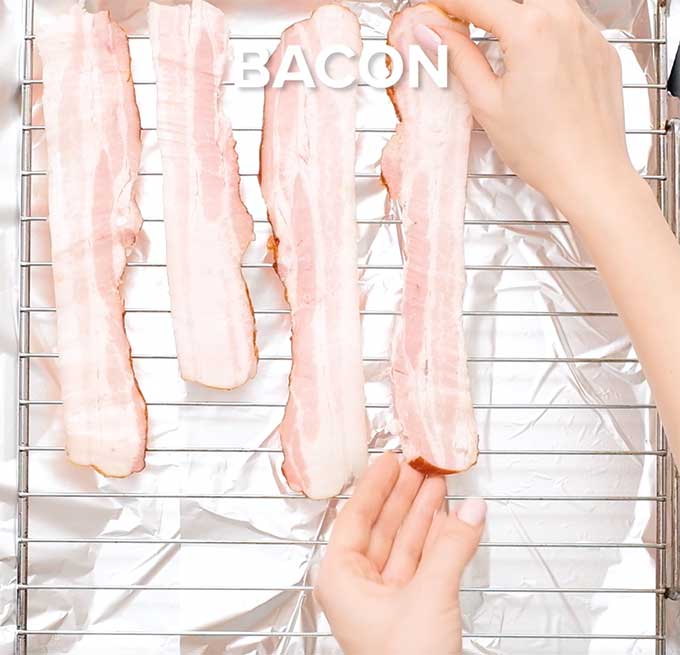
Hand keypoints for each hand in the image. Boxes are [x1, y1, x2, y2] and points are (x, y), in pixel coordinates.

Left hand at [315, 453, 485, 654]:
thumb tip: (472, 509)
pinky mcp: (409, 610)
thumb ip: (452, 547)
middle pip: (382, 526)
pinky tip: (449, 520)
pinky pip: (421, 563)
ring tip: (439, 483)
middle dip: (404, 495)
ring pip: (404, 543)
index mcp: (340, 578)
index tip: (389, 459)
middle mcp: (358, 586)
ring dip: (424, 514)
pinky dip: (437, 541)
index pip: (356, 516)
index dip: (375, 485)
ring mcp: (384, 598)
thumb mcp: (428, 596)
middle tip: (420, 465)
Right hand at [412, 0, 634, 214]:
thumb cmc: (540, 147)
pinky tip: (537, 67)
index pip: (478, 2)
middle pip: (512, 2)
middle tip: (463, 31)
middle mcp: (564, 17)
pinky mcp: (603, 48)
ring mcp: (589, 31)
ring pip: (543, 8)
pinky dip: (546, 36)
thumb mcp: (486, 102)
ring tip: (501, 49)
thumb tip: (435, 33)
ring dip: (518, 21)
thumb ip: (459, 58)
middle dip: (485, 12)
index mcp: (530, 29)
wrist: (589, 172)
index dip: (451, 5)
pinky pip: (569, 26)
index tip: (436, 10)